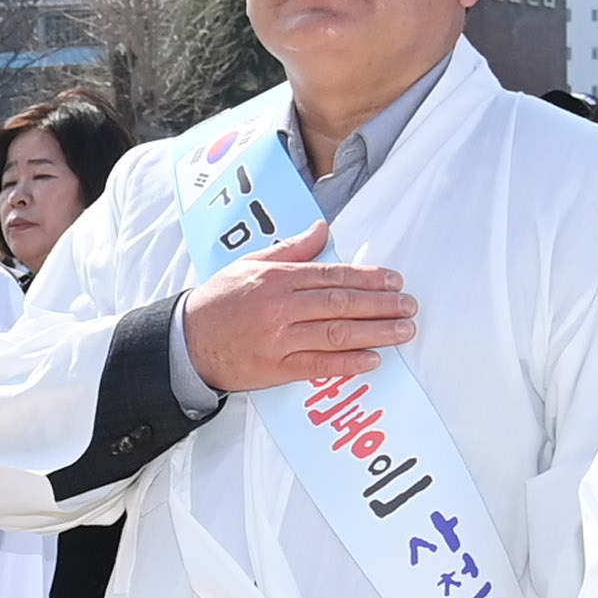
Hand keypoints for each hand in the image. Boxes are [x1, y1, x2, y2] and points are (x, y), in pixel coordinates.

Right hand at [180, 219, 415, 393]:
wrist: (187, 341)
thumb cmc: (220, 300)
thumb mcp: (251, 263)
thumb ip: (291, 249)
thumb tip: (322, 229)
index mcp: (278, 278)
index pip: (332, 275)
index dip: (367, 278)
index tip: (394, 281)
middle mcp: (281, 307)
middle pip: (341, 303)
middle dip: (381, 304)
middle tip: (409, 305)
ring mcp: (279, 339)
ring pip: (336, 333)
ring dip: (375, 332)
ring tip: (403, 330)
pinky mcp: (276, 368)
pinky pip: (319, 365)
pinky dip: (348, 363)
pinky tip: (373, 359)